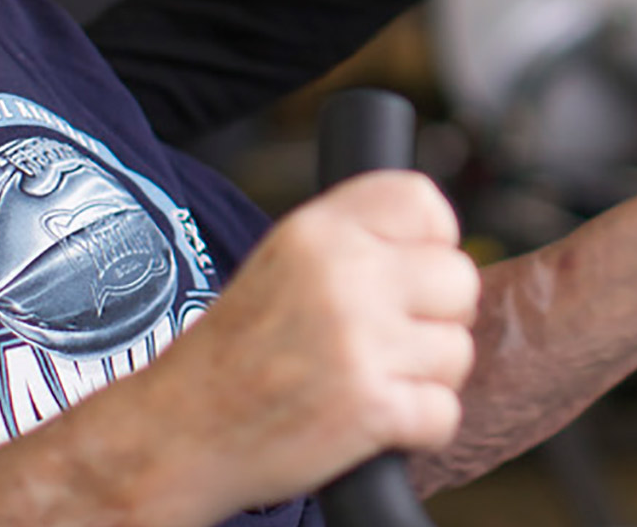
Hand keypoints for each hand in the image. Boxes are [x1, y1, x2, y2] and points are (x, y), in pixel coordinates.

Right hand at [123, 171, 478, 516]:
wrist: (177, 434)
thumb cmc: (235, 353)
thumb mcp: (282, 263)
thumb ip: (354, 242)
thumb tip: (439, 242)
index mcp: (318, 232)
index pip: (423, 202)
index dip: (433, 241)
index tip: (412, 275)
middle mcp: (342, 276)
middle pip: (459, 279)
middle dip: (437, 318)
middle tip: (390, 342)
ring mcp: (358, 342)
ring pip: (458, 351)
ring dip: (427, 378)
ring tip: (370, 382)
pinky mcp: (370, 408)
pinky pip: (444, 413)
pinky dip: (419, 428)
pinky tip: (376, 422)